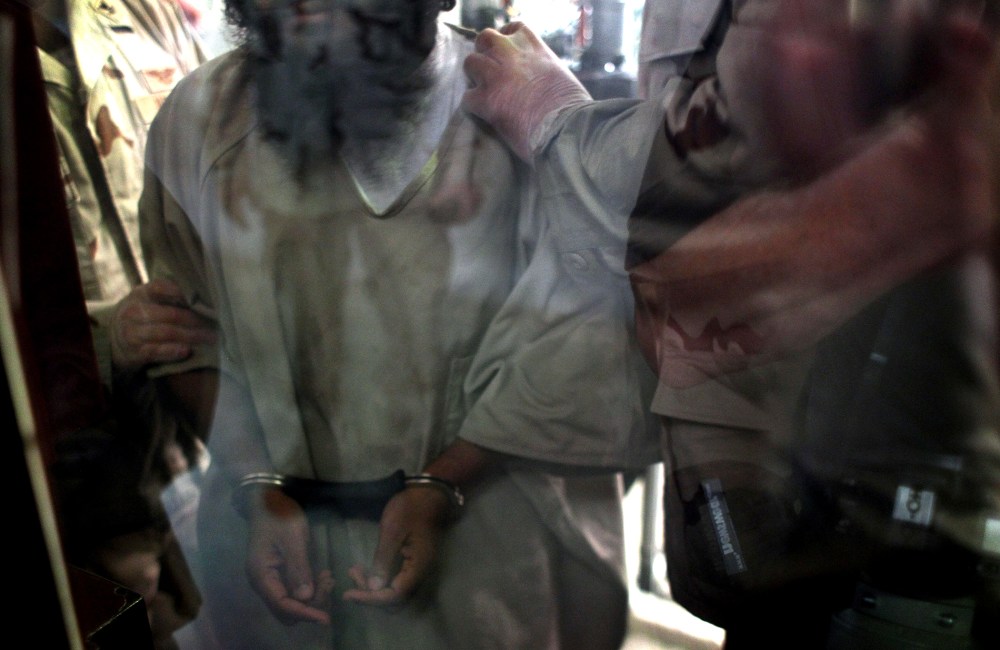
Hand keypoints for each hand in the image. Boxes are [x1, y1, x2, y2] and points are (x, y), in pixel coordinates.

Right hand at [109, 278, 215, 370]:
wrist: (114, 340)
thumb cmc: (142, 316)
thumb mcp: (149, 301)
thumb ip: (170, 296)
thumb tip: (204, 294)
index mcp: (141, 294)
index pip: (161, 287)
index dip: (183, 292)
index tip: (207, 299)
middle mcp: (134, 311)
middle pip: (171, 314)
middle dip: (197, 320)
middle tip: (217, 324)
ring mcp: (132, 332)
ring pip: (165, 333)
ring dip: (191, 336)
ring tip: (209, 338)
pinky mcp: (133, 352)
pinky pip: (155, 351)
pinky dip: (172, 351)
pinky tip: (187, 351)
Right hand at [245, 487, 333, 624]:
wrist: (268, 498)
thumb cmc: (279, 514)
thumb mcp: (292, 537)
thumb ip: (298, 567)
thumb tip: (305, 597)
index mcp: (261, 575)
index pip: (282, 604)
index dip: (305, 613)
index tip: (326, 618)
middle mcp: (264, 582)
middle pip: (286, 610)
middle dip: (310, 605)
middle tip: (329, 585)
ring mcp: (271, 578)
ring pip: (292, 602)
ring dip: (312, 597)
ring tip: (328, 578)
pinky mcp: (280, 573)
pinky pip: (295, 590)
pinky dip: (310, 588)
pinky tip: (323, 576)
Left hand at [341, 485, 450, 605]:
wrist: (428, 493)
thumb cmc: (410, 508)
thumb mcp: (393, 530)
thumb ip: (384, 559)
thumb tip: (374, 587)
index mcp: (419, 566)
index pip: (395, 595)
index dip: (372, 598)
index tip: (349, 594)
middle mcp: (421, 573)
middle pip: (395, 599)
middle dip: (371, 593)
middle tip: (352, 578)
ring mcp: (417, 568)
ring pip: (394, 590)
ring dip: (373, 586)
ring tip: (354, 571)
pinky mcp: (412, 563)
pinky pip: (395, 579)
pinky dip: (379, 577)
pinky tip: (364, 568)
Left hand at [463, 21, 590, 161]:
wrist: (568, 129)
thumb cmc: (572, 109)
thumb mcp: (561, 76)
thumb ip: (544, 69)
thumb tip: (539, 80)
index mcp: (534, 47)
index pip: (513, 29)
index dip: (506, 41)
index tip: (506, 54)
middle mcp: (512, 54)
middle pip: (485, 38)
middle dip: (485, 53)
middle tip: (490, 72)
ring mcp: (496, 76)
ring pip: (470, 62)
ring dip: (474, 76)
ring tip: (483, 91)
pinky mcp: (486, 100)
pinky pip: (467, 97)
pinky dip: (473, 105)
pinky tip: (484, 114)